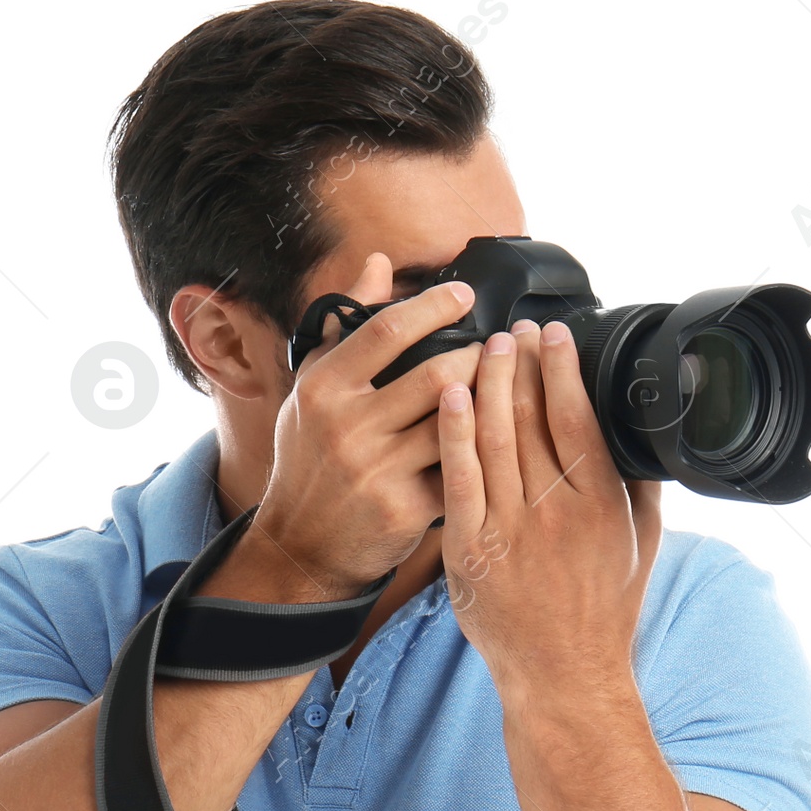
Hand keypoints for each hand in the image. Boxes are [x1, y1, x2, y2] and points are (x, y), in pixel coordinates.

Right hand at [249, 253, 483, 595]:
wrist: (302, 546)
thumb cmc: (310, 459)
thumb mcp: (313, 389)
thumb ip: (346, 326)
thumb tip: (378, 264)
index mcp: (323, 390)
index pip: (386, 331)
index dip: (434, 306)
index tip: (466, 295)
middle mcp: (346, 427)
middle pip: (436, 374)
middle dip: (480, 356)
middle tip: (503, 347)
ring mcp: (376, 472)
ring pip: (456, 422)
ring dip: (491, 400)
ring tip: (509, 385)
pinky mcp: (405, 511)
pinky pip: (460, 469)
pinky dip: (482, 451)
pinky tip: (501, 438)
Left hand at [436, 318, 661, 694]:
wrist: (562, 674)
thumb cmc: (604, 610)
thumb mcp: (642, 543)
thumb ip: (638, 484)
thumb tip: (638, 429)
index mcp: (600, 506)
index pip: (577, 418)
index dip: (562, 368)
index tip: (554, 334)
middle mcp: (554, 514)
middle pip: (532, 419)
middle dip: (521, 364)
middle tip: (513, 329)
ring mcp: (507, 532)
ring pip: (493, 440)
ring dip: (488, 385)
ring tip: (484, 348)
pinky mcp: (467, 552)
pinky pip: (458, 480)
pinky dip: (454, 435)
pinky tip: (452, 397)